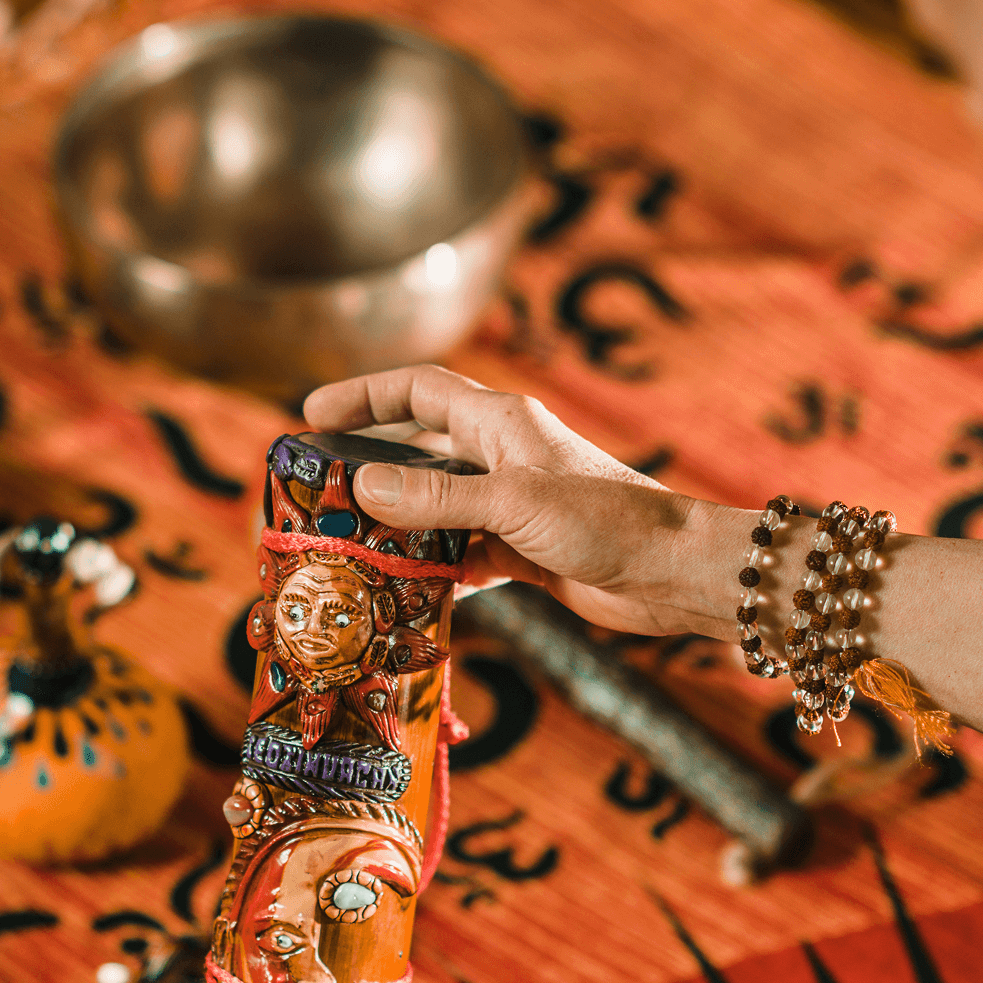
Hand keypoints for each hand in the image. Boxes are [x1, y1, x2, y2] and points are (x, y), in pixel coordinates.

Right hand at [303, 365, 745, 637]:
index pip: (417, 391)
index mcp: (499, 423)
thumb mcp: (514, 503)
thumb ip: (436, 499)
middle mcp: (501, 457)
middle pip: (417, 450)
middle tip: (318, 494)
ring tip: (348, 548)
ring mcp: (510, 505)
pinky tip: (407, 591)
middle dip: (368, 469)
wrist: (671, 575)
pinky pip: (460, 554)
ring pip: (434, 508)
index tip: (311, 416)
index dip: (363, 397)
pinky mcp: (521, 550)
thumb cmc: (608, 520)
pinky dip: (433, 569)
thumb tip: (362, 489)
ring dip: (396, 527)